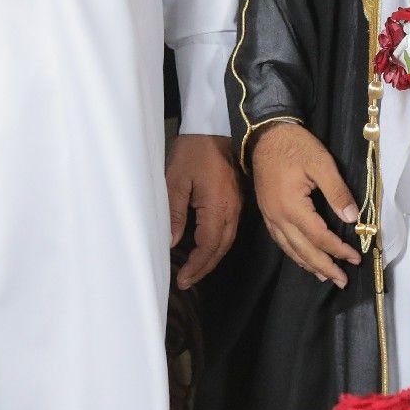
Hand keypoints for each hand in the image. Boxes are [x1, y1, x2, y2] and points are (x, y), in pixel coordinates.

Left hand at [165, 133, 242, 288]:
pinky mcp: (236, 199)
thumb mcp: (176, 181)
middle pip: (221, 248)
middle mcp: (232, 209)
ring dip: (212, 258)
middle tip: (186, 281)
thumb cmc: (193, 152)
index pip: (208, 246)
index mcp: (218, 206)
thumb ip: (175, 214)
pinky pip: (229, 229)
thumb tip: (173, 242)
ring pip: (227, 240)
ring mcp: (237, 204)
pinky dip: (218, 245)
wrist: (214, 128)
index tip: (182, 279)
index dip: (196, 265)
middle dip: (204, 267)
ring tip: (195, 270)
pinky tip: (206, 249)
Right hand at [250, 121, 364, 288]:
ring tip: (324, 277)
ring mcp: (270, 216)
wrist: (265, 135)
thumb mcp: (322, 164)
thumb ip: (337, 192)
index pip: (319, 237)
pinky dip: (294, 254)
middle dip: (324, 267)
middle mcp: (278, 217)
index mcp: (291, 207)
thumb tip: (352, 218)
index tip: (355, 258)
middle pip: (303, 250)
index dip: (338, 250)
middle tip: (342, 281)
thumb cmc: (295, 146)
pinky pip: (281, 241)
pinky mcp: (267, 213)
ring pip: (290, 249)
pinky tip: (302, 258)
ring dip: (308, 265)